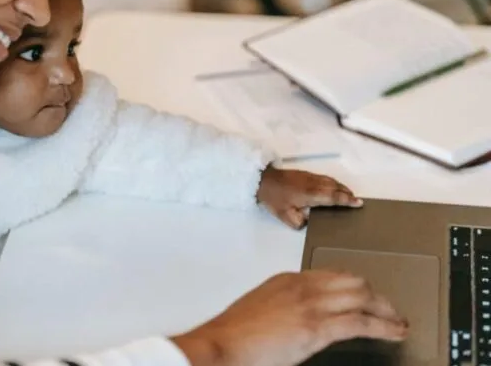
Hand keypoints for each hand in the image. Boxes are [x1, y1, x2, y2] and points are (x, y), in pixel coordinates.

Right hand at [171, 271, 407, 365]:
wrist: (223, 345)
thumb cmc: (234, 334)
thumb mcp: (262, 310)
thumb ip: (285, 308)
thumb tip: (301, 322)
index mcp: (287, 280)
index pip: (333, 275)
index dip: (355, 287)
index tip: (366, 297)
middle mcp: (302, 286)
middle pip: (353, 281)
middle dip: (376, 296)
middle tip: (389, 310)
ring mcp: (310, 304)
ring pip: (362, 297)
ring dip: (385, 310)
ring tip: (397, 322)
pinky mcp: (317, 327)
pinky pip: (361, 322)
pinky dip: (384, 327)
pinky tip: (395, 332)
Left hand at [256, 166, 361, 228]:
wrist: (263, 180)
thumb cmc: (274, 198)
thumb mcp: (285, 215)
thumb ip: (299, 222)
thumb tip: (308, 222)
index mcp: (311, 194)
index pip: (334, 197)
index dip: (347, 200)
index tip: (358, 203)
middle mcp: (314, 184)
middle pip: (336, 187)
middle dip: (348, 193)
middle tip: (357, 200)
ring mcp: (310, 177)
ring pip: (331, 181)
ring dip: (342, 187)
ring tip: (349, 194)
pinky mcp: (306, 174)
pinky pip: (325, 178)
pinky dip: (333, 183)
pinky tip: (334, 187)